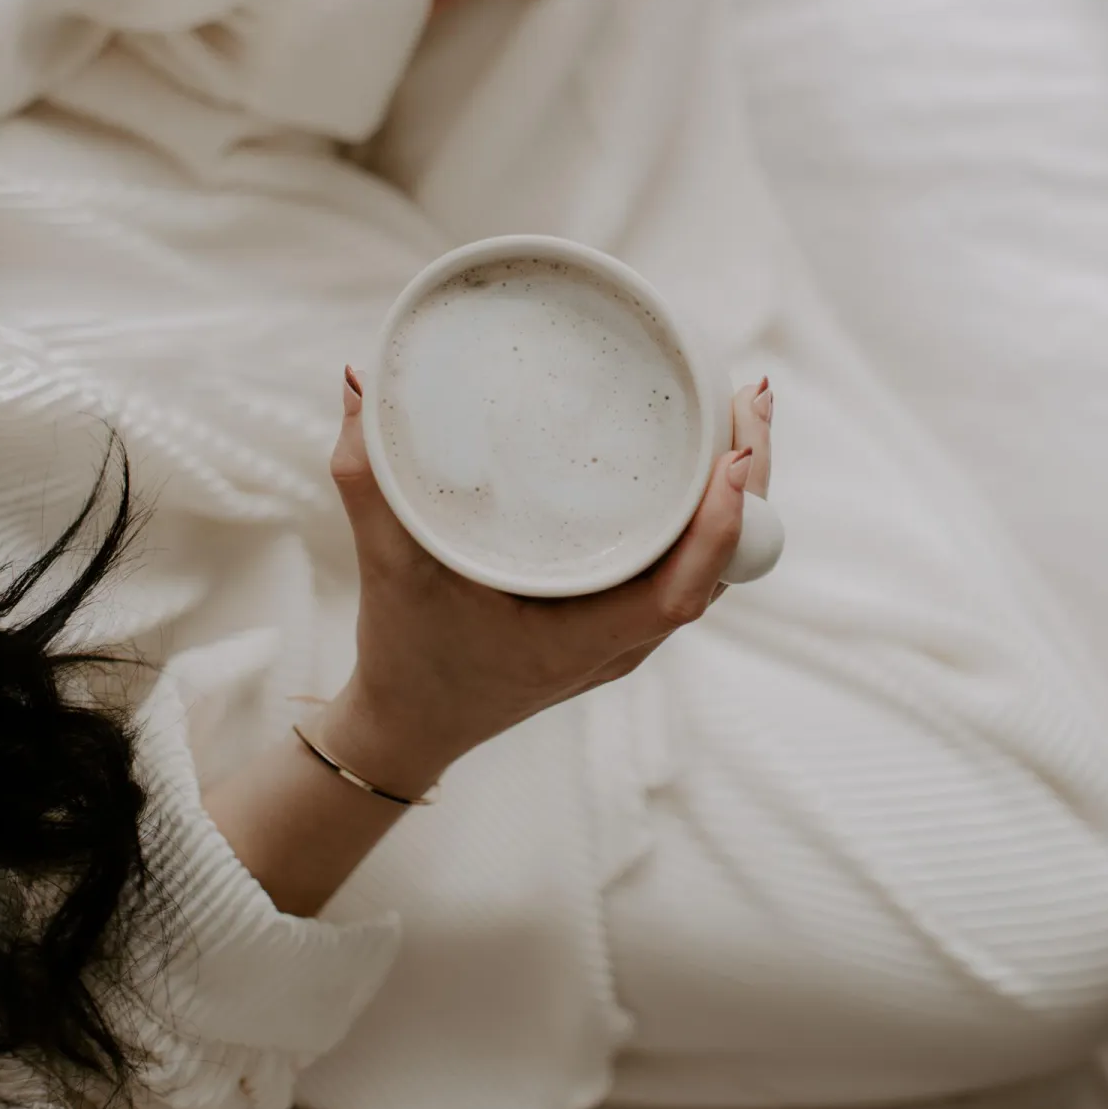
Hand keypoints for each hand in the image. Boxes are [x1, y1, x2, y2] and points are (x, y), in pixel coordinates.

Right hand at [320, 371, 774, 795]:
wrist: (411, 726)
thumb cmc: (405, 654)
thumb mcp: (385, 563)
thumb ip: (368, 477)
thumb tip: (359, 382)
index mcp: (579, 640)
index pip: (679, 591)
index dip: (719, 526)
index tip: (736, 454)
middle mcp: (620, 640)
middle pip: (723, 564)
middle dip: (749, 479)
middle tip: (748, 393)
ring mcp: (628, 632)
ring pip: (716, 564)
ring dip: (739, 494)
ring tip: (738, 409)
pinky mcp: (622, 618)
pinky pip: (690, 564)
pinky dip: (711, 513)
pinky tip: (709, 459)